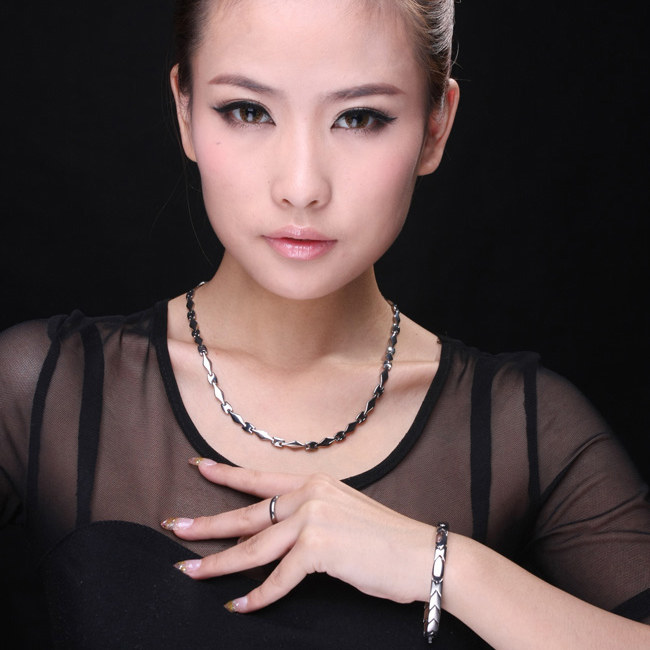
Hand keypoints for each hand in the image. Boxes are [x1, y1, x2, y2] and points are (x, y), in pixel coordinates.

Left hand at [161, 458, 434, 612]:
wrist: (423, 555)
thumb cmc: (385, 539)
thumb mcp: (343, 512)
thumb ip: (311, 514)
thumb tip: (279, 530)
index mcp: (315, 482)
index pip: (261, 478)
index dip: (226, 474)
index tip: (197, 465)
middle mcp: (310, 494)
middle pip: (248, 514)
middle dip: (208, 524)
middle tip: (176, 527)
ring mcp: (313, 519)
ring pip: (254, 547)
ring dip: (218, 563)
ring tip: (189, 570)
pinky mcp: (320, 549)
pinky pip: (278, 578)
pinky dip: (258, 595)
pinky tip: (238, 605)